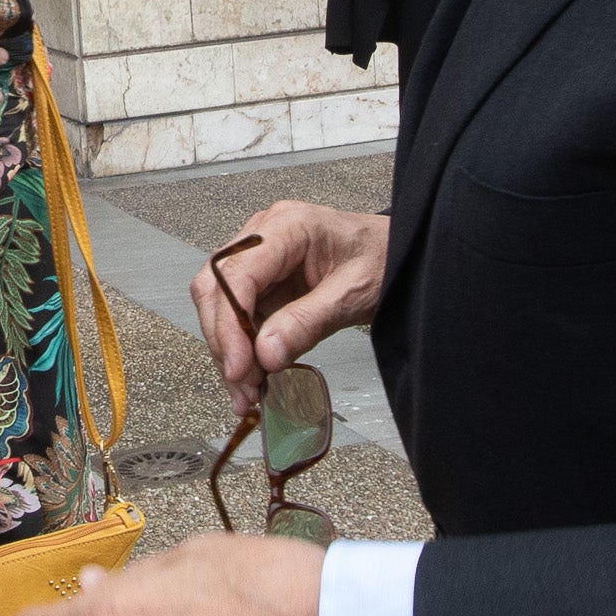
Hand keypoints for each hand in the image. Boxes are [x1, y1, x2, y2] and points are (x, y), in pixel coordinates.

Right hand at [192, 201, 385, 410]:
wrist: (399, 256)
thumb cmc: (384, 260)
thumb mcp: (354, 293)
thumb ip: (309, 321)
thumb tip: (266, 353)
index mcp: (287, 226)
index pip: (236, 273)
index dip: (229, 324)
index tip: (238, 366)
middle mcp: (263, 236)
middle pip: (216, 289)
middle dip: (224, 341)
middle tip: (242, 384)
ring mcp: (260, 259)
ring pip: (219, 306)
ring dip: (228, 350)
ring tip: (247, 390)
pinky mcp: (263, 283)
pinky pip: (238, 317)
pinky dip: (241, 349)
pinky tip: (252, 376)